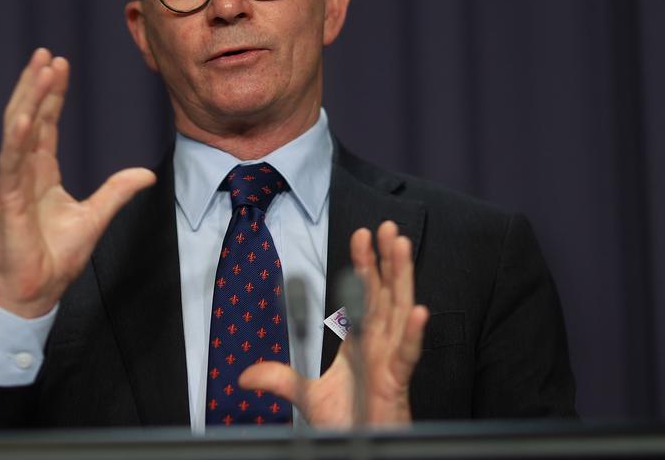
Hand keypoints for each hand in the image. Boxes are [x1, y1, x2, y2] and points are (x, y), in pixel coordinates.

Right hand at [0, 48, 155, 318]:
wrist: (36, 293)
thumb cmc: (56, 260)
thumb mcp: (95, 218)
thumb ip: (117, 192)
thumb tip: (147, 175)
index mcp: (40, 174)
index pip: (45, 125)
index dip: (52, 95)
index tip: (59, 65)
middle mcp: (23, 173)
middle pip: (28, 118)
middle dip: (36, 85)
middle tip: (46, 53)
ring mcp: (12, 184)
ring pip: (17, 132)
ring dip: (28, 99)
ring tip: (38, 69)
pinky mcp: (7, 201)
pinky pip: (10, 164)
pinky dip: (15, 139)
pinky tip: (24, 115)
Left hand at [238, 220, 428, 427]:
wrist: (357, 446)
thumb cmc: (346, 422)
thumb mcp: (306, 396)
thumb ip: (280, 379)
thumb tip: (246, 375)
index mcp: (362, 343)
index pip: (364, 295)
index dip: (364, 265)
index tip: (360, 235)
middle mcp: (379, 345)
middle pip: (385, 294)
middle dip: (386, 259)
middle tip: (384, 227)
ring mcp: (390, 361)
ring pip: (399, 312)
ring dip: (401, 278)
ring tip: (400, 247)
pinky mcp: (396, 382)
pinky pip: (407, 355)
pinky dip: (412, 334)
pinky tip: (418, 310)